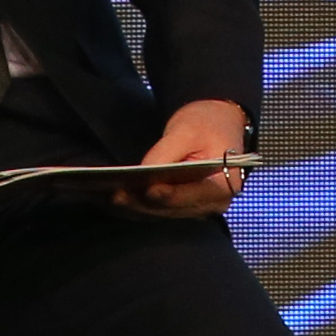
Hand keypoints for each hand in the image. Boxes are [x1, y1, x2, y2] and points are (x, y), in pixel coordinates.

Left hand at [125, 99, 250, 220]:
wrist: (218, 123)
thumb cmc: (206, 123)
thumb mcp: (187, 131)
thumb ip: (166, 154)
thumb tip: (143, 175)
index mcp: (223, 185)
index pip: (189, 194)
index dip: (166, 194)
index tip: (144, 190)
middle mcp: (213, 204)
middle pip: (172, 208)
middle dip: (143, 202)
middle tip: (116, 195)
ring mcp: (199, 209)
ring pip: (163, 213)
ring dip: (137, 207)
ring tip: (112, 199)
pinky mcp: (185, 207)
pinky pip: (160, 211)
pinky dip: (140, 207)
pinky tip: (120, 202)